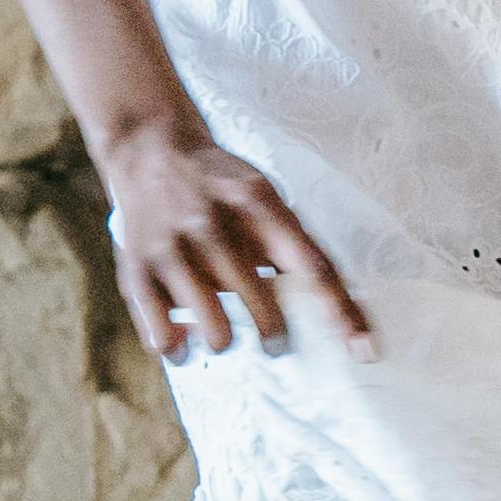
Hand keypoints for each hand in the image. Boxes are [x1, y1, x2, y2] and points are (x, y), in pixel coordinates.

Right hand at [93, 120, 371, 362]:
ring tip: (227, 337)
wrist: (151, 148)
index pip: (313, 266)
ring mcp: (170, 246)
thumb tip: (337, 312)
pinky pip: (161, 332)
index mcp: (258, 202)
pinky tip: (186, 345)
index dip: (342, 312)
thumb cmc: (223, 186)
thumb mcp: (265, 198)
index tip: (364, 351)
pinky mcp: (136, 267)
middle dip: (276, 335)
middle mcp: (212, 223)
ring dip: (227, 341)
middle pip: (261, 301)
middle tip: (278, 343)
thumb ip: (294, 246)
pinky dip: (178, 348)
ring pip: (213, 327)